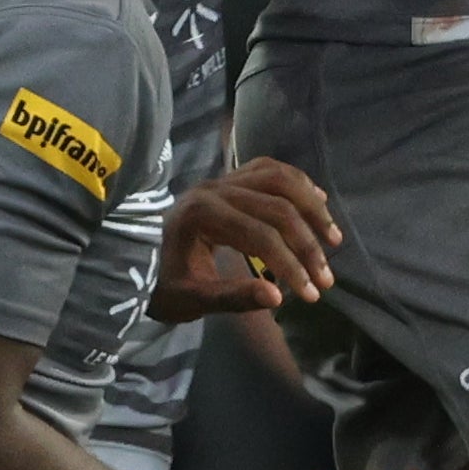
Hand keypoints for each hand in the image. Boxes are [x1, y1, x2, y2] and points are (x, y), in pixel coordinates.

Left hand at [158, 155, 345, 314]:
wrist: (135, 258)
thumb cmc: (162, 283)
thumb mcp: (191, 300)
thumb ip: (233, 298)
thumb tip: (277, 298)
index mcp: (202, 216)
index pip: (261, 237)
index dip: (291, 265)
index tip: (312, 294)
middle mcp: (215, 188)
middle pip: (278, 208)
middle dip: (308, 245)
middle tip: (326, 277)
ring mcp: (223, 178)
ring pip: (280, 179)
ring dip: (311, 208)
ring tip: (333, 237)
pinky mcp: (229, 178)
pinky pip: (270, 169)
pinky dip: (298, 183)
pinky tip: (317, 200)